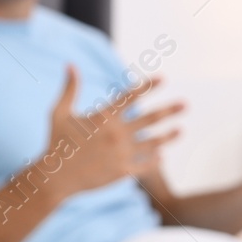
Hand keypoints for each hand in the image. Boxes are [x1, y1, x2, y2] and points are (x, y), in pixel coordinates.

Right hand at [46, 65, 183, 196]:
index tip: (163, 78)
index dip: (148, 86)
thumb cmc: (56, 142)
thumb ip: (70, 88)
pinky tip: (163, 155)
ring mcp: (122, 153)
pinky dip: (155, 159)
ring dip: (169, 136)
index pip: (130, 97)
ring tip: (181, 130)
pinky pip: (145, 164)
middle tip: (186, 104)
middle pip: (150, 119)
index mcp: (103, 117)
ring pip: (153, 142)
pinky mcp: (123, 171)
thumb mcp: (59, 113)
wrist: (55, 177)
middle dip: (170, 111)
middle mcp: (116, 133)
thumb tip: (70, 64)